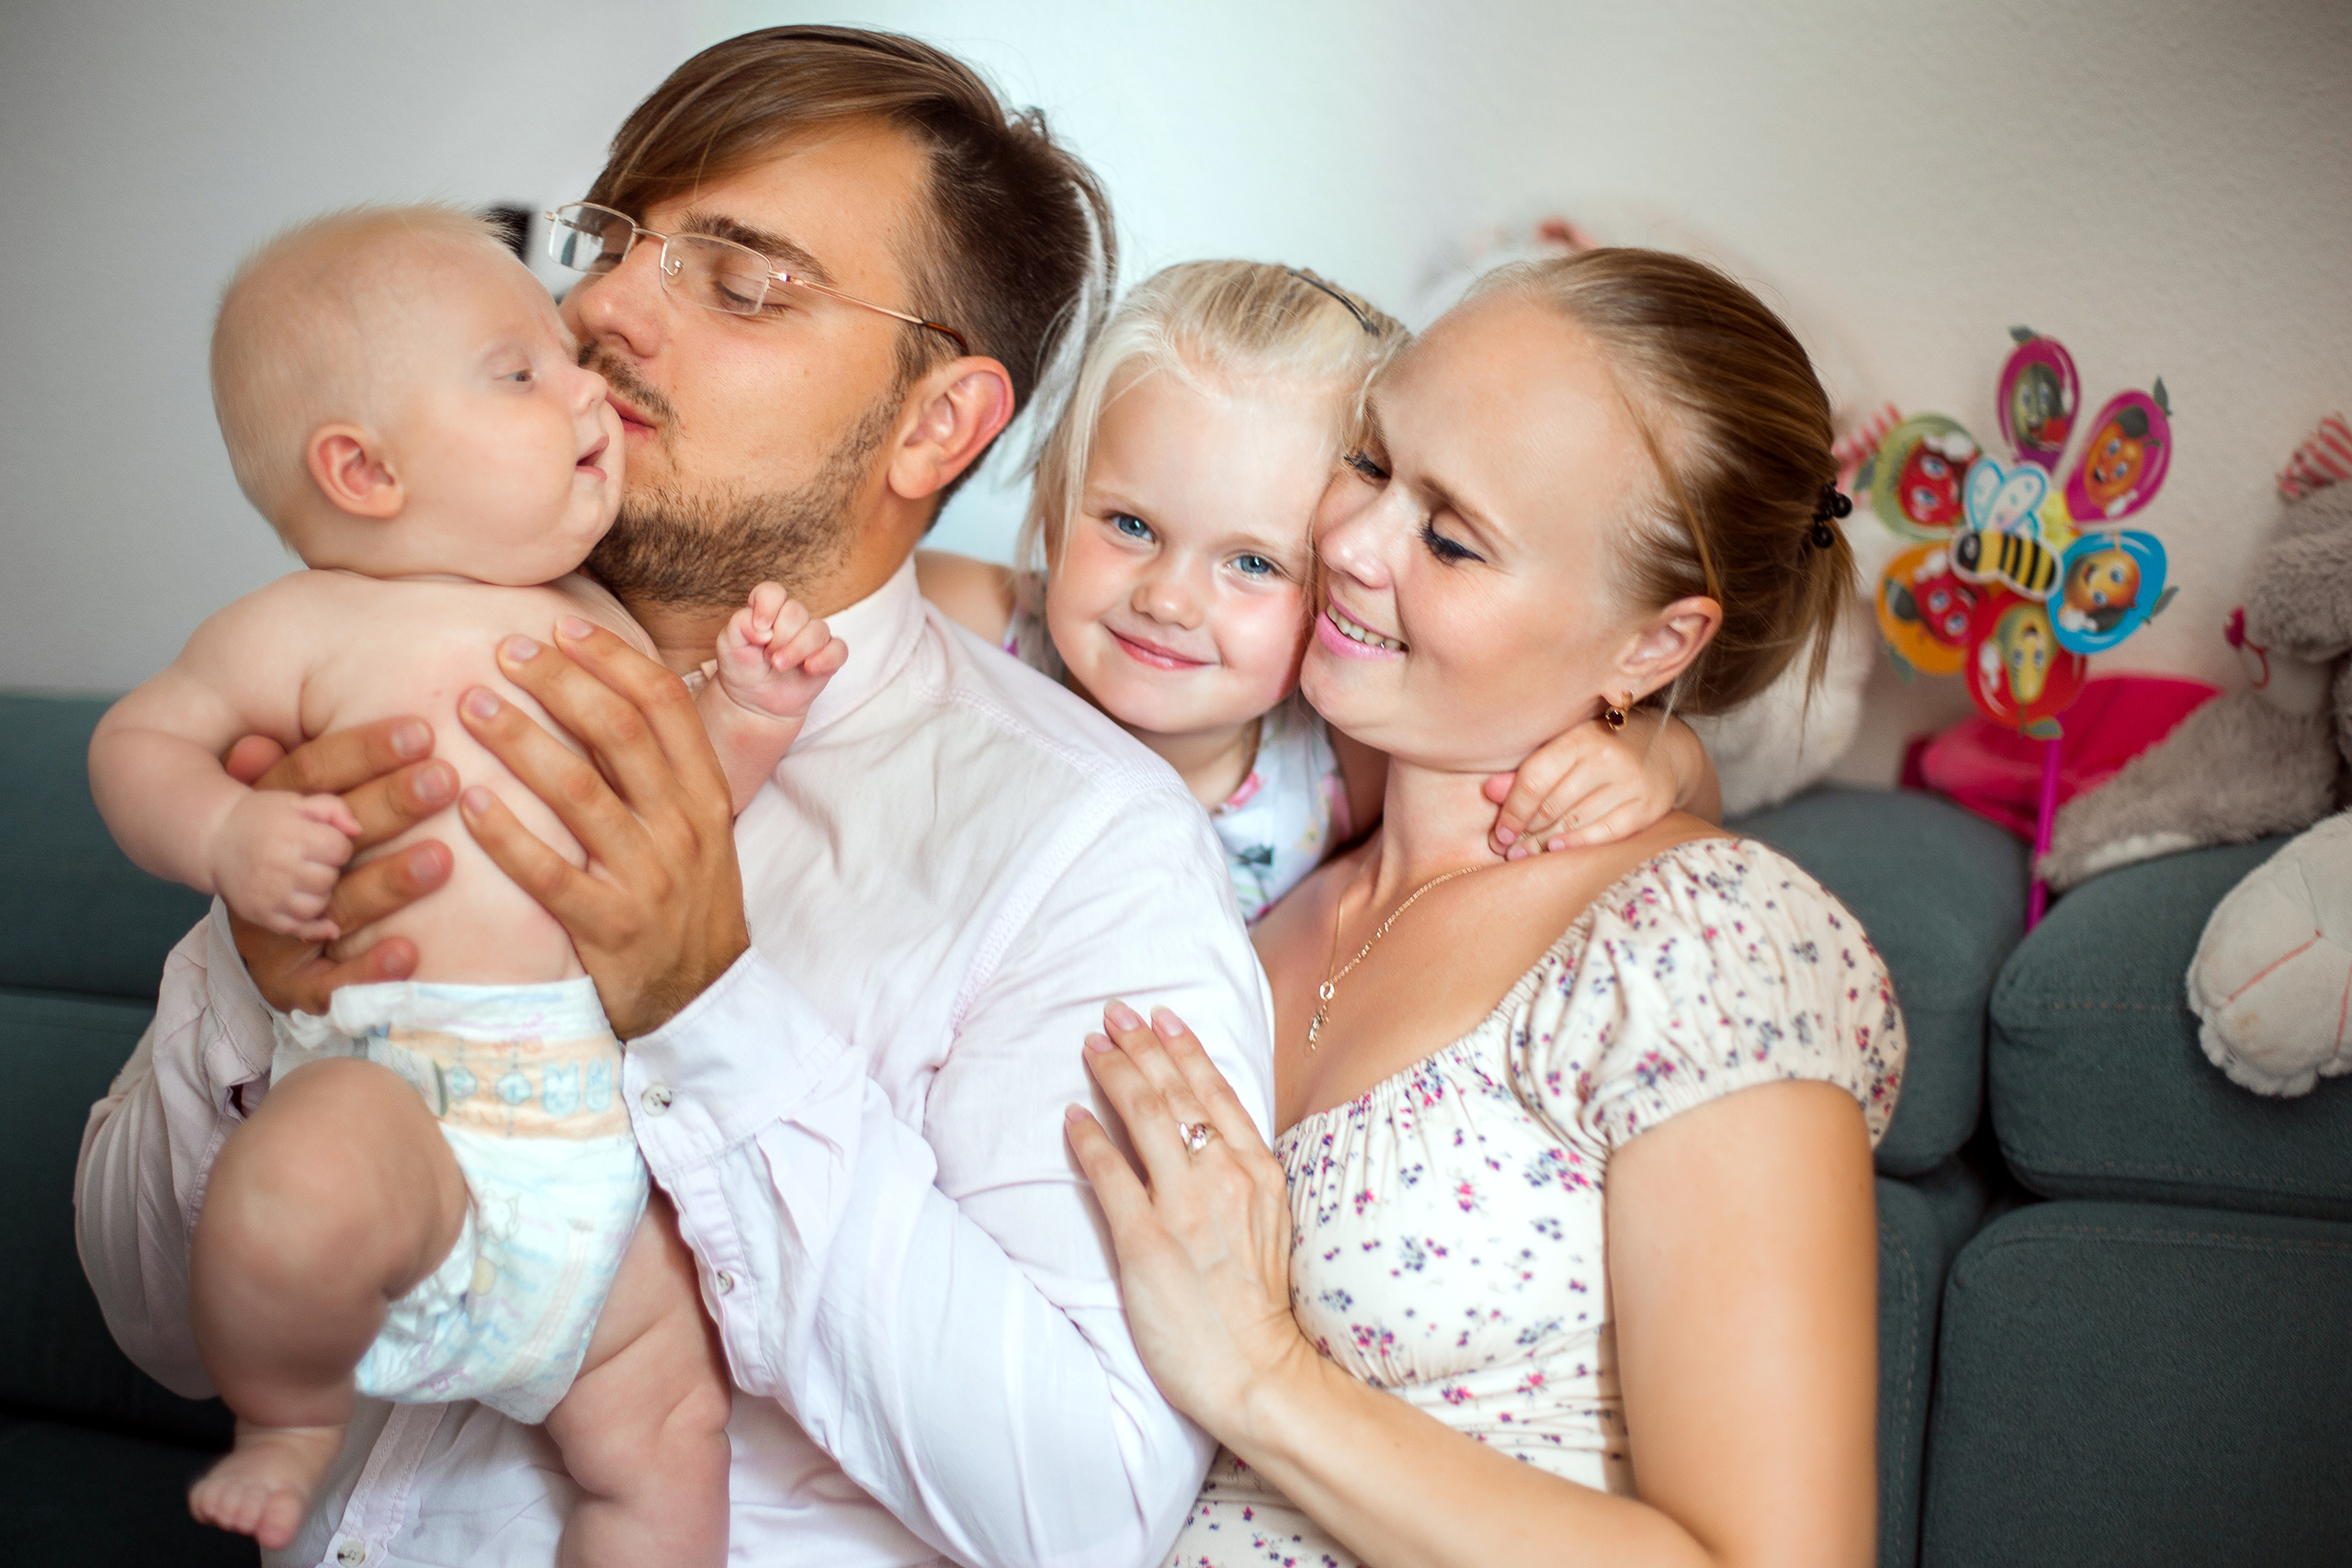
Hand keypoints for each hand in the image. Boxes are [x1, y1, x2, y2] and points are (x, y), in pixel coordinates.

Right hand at [208, 790, 359, 941]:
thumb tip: (357, 831)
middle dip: (327, 869)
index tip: (322, 841)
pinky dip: (316, 928)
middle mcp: (278, 867)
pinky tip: (328, 925)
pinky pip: (298, 929)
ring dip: (320, 894)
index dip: (337, 845)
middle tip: (310, 861)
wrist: (216, 840)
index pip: (339, 849)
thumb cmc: (262, 818)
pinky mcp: (260, 915)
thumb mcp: (297, 802)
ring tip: (305, 880)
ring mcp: (268, 895)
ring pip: (317, 905)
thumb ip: (333, 809)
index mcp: (290, 835)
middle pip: (329, 878)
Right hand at [227, 718, 458, 1013]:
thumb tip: (263, 734)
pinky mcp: (292, 982)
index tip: (423, 730)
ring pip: (338, 903)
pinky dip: (368, 969)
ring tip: (442, 859)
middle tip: (446, 780)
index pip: (315, 776)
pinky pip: (328, 982)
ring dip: (389, 882)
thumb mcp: (293, 798)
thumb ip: (306, 773)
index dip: (366, 751)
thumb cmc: (297, 846)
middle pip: (336, 839)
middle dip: (391, 806)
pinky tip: (410, 953)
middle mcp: (273, 871)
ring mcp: (279, 927)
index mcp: (270, 815)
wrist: (252, 925)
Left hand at [457, 618, 747, 1038]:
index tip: (560, 628)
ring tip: (470, 706)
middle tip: (502, 652)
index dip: (610, 659)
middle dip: (558, 683)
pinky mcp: (609, 926)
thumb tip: (602, 693)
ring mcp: (648, 877)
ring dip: (521, 741)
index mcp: (706, 793)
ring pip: (580, 793)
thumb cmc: (686, 898)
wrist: (704, 995)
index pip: (664, 705)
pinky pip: (550, 874)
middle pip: (619, 733)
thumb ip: (660, 768)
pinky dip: (507, 836)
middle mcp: (682, 827)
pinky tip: (468, 803)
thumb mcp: (698, 826)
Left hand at [714, 582, 848, 722]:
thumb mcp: (728, 646)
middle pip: (796, 612)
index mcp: (768, 610)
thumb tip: (762, 626)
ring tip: (779, 667)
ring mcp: (812, 638)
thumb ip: (739, 625)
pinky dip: (826, 658)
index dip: (768, 606)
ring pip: (818, 629)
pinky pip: (839, 649)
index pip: (773, 592)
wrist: (755, 702)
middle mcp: (792, 620)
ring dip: (797, 650)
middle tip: (767, 657)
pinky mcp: (828, 657)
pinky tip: (809, 668)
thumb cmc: (742, 669)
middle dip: (779, 638)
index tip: (759, 628)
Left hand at [1064, 1001, 1308, 1431]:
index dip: (1183, 1048)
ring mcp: (1184, 1205)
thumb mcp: (1270, 1223)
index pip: (1216, 1091)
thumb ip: (1242, 1176)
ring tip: (1090, 1046)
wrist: (1257, 1370)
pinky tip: (1071, 1115)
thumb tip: (1212, 1139)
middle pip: (1175, 1091)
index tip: (1160, 1018)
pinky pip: (1110, 1172)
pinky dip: (1089, 1137)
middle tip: (1113, 1013)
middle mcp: (1223, 1176)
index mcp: (1258, 1170)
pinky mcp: (1146, 1239)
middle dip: (1141, 1045)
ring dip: (1113, 1073)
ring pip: (1144, 1116)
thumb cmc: (1259, 1306)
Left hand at [1484, 710, 1684, 858]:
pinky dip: (1579, 843)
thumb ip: (1529, 771)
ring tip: (1524, 856)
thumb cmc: (1601, 749)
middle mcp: (1607, 757)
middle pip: (1554, 804)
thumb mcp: (1566, 749)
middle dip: (1526, 832)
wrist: (1665, 748)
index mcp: (1579, 738)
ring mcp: (1631, 782)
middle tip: (1507, 850)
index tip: (1499, 834)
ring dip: (1545, 843)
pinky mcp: (1649, 805)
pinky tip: (1557, 851)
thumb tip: (1488, 792)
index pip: (1535, 779)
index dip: (1512, 811)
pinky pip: (1607, 831)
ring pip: (1576, 821)